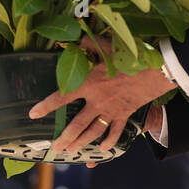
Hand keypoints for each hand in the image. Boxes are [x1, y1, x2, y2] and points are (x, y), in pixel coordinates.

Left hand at [29, 36, 174, 153]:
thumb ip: (89, 44)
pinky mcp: (124, 115)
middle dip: (64, 138)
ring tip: (70, 151)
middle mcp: (97, 101)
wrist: (155, 71)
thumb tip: (76, 38)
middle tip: (54, 147)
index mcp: (89, 84)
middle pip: (76, 124)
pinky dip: (108, 141)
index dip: (46, 106)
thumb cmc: (130, 57)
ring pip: (92, 131)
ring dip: (80, 142)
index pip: (62, 96)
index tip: (33, 114)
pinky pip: (115, 132)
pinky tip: (102, 149)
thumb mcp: (107, 47)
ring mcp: (111, 111)